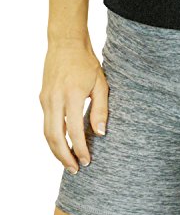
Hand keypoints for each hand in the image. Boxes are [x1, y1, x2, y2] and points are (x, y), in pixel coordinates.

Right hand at [39, 42, 108, 173]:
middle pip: (55, 137)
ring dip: (56, 150)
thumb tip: (101, 133)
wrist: (66, 44)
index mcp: (72, 96)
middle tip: (76, 170)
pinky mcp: (42, 98)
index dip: (80, 149)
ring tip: (68, 161)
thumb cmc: (87, 63)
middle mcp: (55, 100)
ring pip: (47, 133)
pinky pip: (46, 123)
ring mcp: (46, 100)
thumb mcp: (101, 84)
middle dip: (64, 157)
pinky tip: (63, 143)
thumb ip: (101, 109)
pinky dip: (53, 137)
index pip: (75, 131)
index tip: (87, 161)